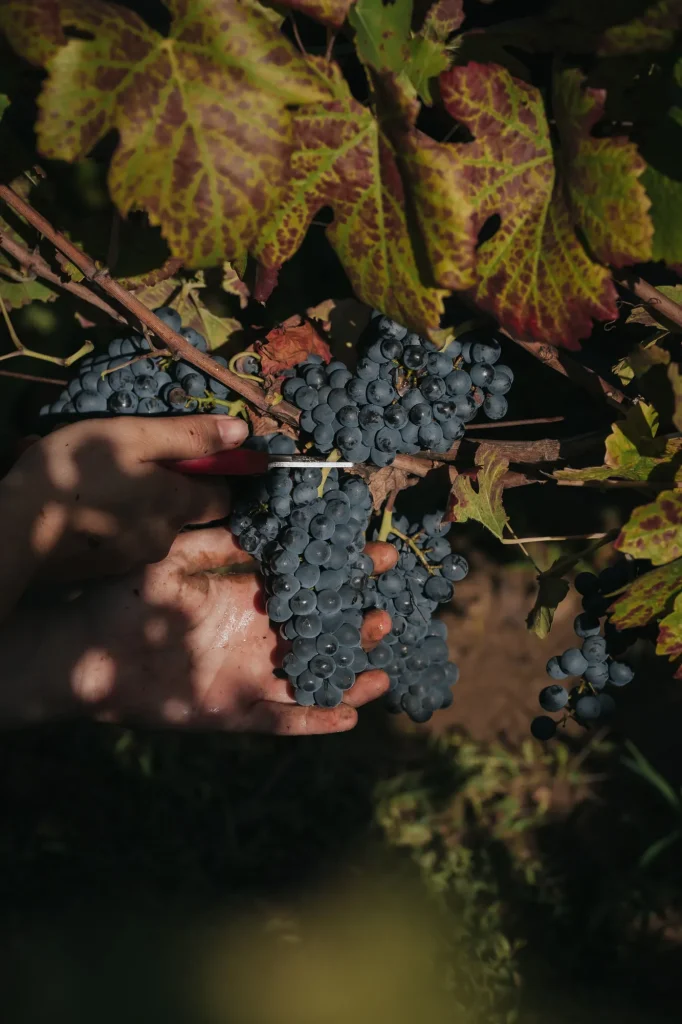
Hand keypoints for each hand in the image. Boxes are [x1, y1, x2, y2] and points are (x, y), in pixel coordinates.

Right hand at [0, 414, 247, 582]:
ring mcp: (132, 559)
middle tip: (127, 460)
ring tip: (92, 477)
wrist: (17, 531)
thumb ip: (189, 436)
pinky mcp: (103, 569)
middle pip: (182, 511)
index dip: (213, 474)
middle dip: (165, 486)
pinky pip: (118, 538)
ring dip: (131, 501)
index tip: (188, 455)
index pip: (223, 497)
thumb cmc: (77, 472)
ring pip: (147, 523)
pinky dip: (107, 520)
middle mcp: (164, 539)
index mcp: (178, 506)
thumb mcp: (134, 437)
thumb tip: (242, 433)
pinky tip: (77, 501)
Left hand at [58, 529, 396, 734]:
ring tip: (384, 673)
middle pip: (318, 635)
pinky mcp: (231, 711)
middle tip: (390, 613)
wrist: (86, 653)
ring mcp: (245, 678)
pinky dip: (313, 719)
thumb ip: (217, 545)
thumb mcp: (175, 560)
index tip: (380, 555)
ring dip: (345, 676)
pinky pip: (281, 718)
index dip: (343, 572)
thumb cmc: (124, 602)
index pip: (306, 585)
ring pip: (309, 680)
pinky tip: (348, 715)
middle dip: (355, 626)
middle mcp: (254, 639)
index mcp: (246, 600)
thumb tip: (260, 522)